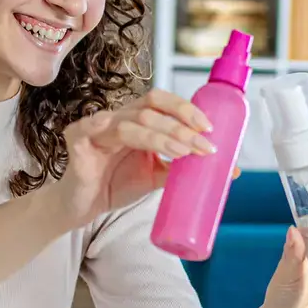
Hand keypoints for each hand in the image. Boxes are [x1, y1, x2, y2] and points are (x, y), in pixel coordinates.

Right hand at [46, 89, 222, 225]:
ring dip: (161, 136)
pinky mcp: (77, 139)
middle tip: (205, 144)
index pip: (161, 101)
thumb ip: (183, 167)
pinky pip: (92, 129)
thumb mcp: (156, 175)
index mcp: (137, 119)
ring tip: (184, 153)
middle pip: (150, 107)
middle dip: (181, 125)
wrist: (84, 206)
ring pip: (131, 122)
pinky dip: (108, 130)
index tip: (210, 128)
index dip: (185, 109)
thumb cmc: (117, 184)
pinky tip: (129, 141)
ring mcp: (96, 126)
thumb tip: (229, 169)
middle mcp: (118, 117)